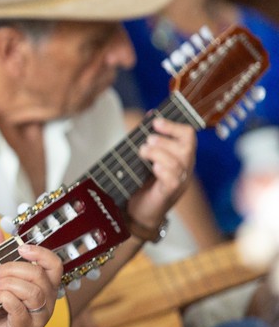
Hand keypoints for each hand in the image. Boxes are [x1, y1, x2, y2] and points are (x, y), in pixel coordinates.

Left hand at [0, 227, 61, 326]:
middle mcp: (46, 302)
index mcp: (43, 286)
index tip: (19, 248)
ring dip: (9, 284)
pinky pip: (22, 312)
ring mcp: (38, 318)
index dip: (40, 253)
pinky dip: (7, 299)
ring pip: (33, 293)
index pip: (55, 265)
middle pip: (40, 276)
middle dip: (13, 269)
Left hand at [128, 116, 195, 230]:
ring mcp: (179, 181)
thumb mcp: (145, 157)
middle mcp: (184, 167)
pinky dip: (163, 170)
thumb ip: (150, 138)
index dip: (173, 126)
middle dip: (166, 138)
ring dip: (159, 153)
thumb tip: (151, 115)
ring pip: (178, 162)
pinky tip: (153, 167)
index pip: (188, 135)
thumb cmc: (142, 183)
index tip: (156, 121)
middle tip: (148, 140)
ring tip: (142, 152)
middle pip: (187, 146)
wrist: (137, 212)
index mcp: (180, 156)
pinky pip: (173, 179)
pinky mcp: (170, 193)